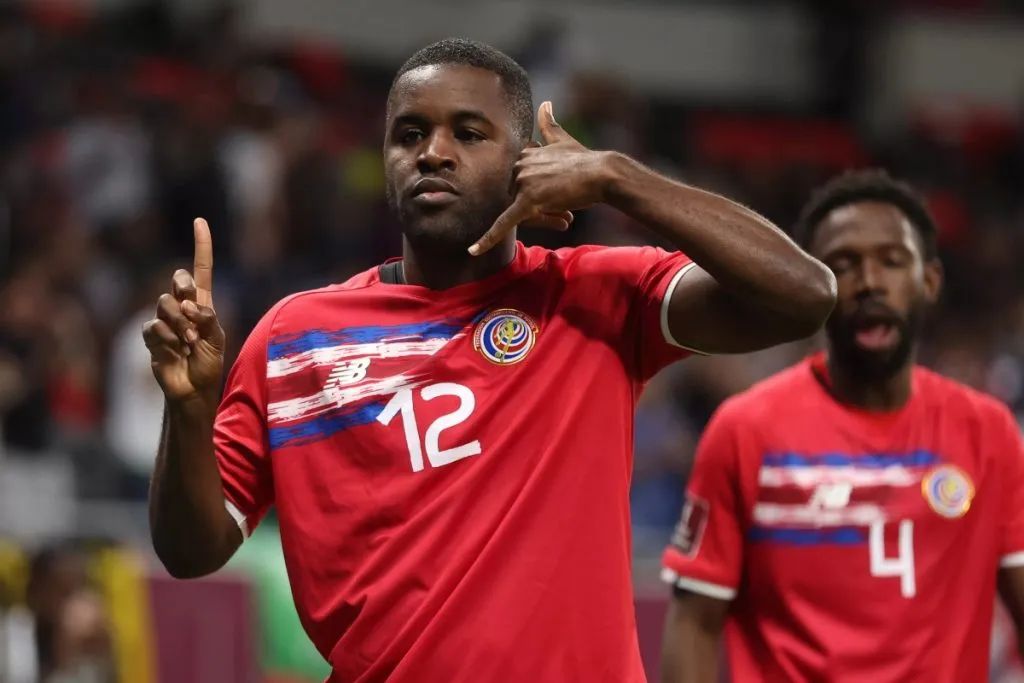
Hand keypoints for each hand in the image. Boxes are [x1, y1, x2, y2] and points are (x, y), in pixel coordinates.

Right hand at [142, 218, 225, 403]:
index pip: (202, 269)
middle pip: (179, 280)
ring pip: (165, 303)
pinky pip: (153, 325)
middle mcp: (182, 306)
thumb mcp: (216, 338)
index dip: (201, 246)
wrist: (193, 388)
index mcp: (202, 303)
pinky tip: (174, 349)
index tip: (200, 221)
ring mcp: (165, 319)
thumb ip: (206, 318)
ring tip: (188, 343)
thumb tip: (189, 304)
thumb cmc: (208, 362)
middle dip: (186, 292)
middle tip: (193, 315)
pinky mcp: (151, 335)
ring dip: (180, 324)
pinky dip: (167, 338)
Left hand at [469, 101, 610, 255]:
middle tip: (564, 205)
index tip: (556, 194)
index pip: (519, 183)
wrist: (602, 173)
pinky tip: (473, 251)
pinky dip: (489, 238)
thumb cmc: (586, 160)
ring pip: (520, 211)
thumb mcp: (563, 140)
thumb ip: (549, 125)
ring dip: (542, 218)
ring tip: (565, 213)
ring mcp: (523, 182)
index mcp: (523, 155)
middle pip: (518, 198)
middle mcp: (519, 166)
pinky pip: (504, 223)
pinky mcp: (528, 201)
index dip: (536, 193)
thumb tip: (545, 104)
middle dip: (539, 207)